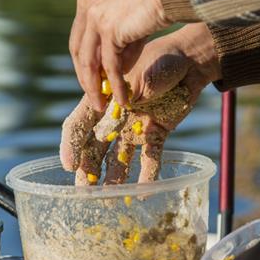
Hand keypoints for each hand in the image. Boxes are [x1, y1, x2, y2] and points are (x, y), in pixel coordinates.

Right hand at [61, 24, 220, 184]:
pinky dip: (147, 176)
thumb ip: (135, 91)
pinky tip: (144, 194)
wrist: (190, 62)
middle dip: (87, 171)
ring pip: (118, 159)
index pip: (78, 124)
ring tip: (109, 200)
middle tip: (84, 194)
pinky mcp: (154, 135)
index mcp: (102, 98)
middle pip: (94, 148)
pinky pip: (149, 159)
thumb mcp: (144, 72)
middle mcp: (114, 117)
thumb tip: (129, 106)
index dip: (70, 145)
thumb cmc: (163, 59)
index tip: (69, 166)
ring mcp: (133, 128)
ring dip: (113, 179)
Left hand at [70, 0, 170, 111]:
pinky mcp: (109, 28)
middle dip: (86, 77)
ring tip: (101, 105)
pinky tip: (122, 99)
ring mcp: (96, 15)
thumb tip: (119, 68)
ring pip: (90, 61)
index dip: (85, 60)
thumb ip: (123, 36)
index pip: (81, 35)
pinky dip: (116, 85)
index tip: (92, 78)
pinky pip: (110, 65)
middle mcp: (88, 3)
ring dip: (95, 87)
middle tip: (93, 96)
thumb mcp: (134, 13)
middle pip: (79, 49)